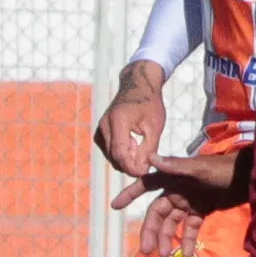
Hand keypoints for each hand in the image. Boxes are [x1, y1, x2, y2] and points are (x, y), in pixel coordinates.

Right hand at [94, 62, 166, 178]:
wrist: (138, 85)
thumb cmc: (149, 103)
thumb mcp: (154, 126)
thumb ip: (148, 149)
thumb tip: (142, 169)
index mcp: (118, 120)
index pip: (120, 153)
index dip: (132, 167)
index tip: (145, 171)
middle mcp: (105, 124)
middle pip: (114, 156)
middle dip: (130, 164)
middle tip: (146, 160)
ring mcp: (100, 127)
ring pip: (111, 154)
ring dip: (126, 157)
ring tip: (140, 146)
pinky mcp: (100, 130)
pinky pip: (109, 149)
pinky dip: (121, 152)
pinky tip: (132, 143)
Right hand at [111, 151, 245, 256]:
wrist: (250, 177)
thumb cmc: (223, 169)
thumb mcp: (199, 169)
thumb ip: (175, 166)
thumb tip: (148, 158)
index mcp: (173, 177)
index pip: (146, 184)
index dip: (130, 194)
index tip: (115, 206)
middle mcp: (178, 189)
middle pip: (158, 213)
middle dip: (151, 231)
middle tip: (147, 250)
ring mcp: (190, 201)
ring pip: (172, 223)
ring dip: (167, 238)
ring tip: (165, 255)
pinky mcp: (202, 210)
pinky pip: (190, 227)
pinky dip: (187, 239)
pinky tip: (187, 253)